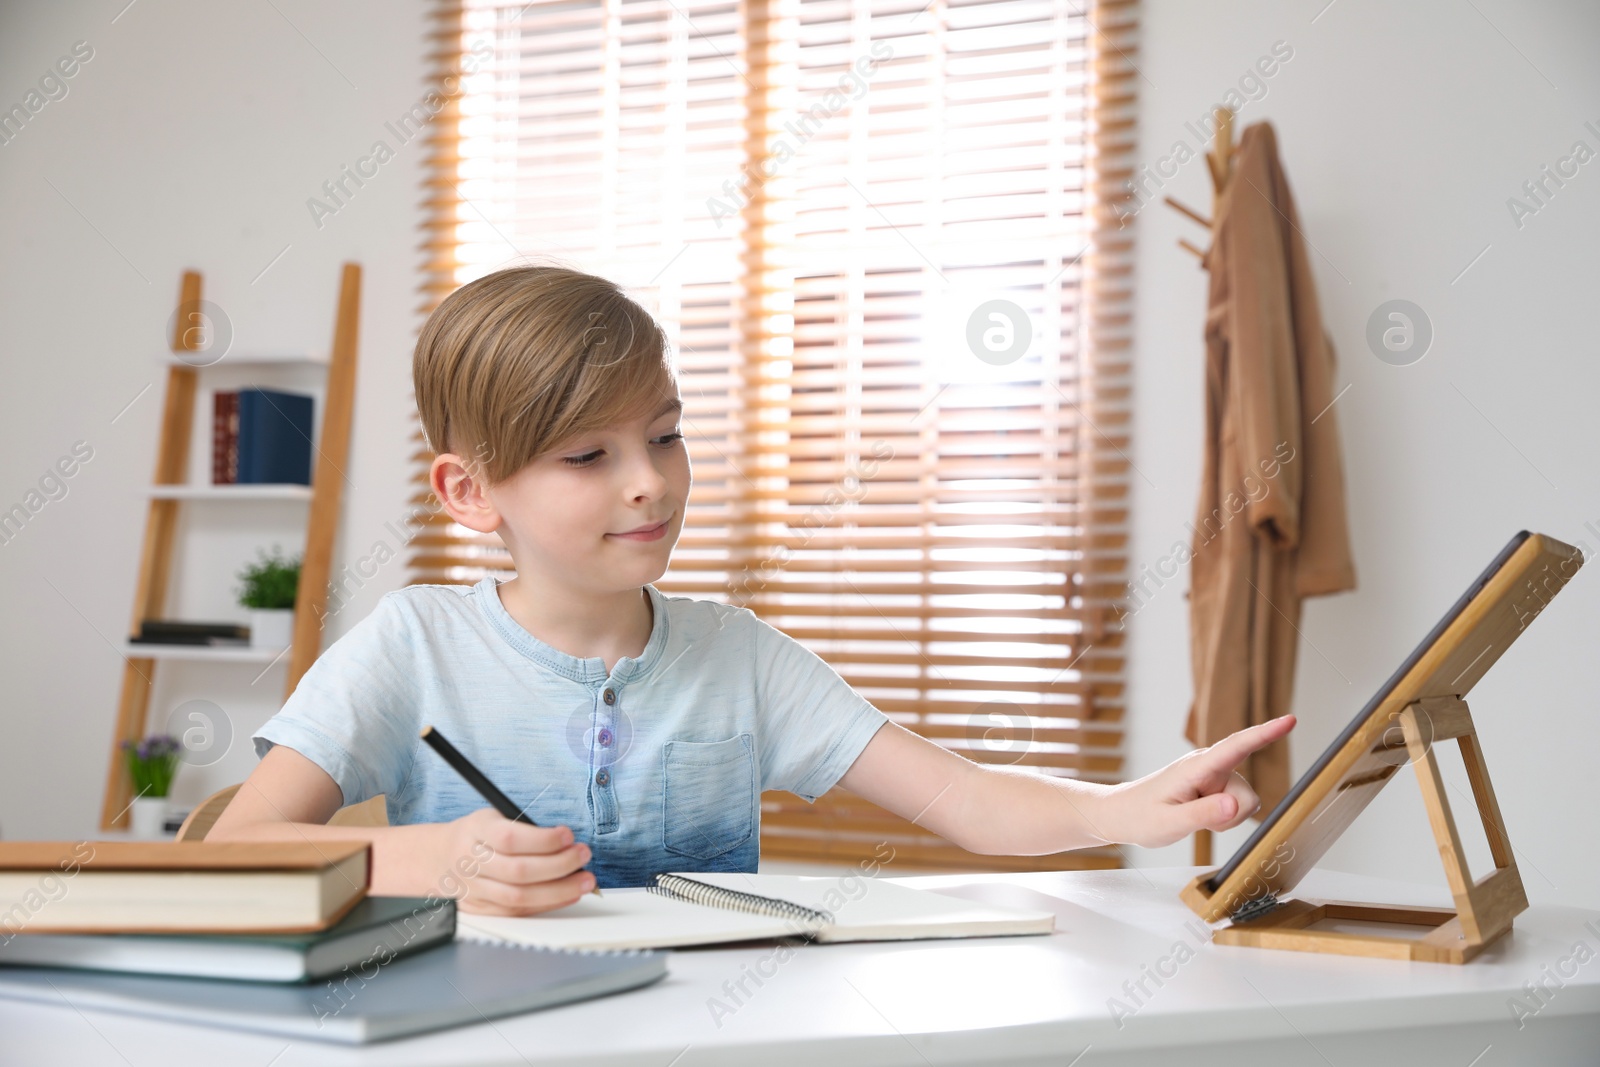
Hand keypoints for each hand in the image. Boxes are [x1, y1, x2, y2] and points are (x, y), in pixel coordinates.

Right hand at [426, 808, 595, 914]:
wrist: (438, 859)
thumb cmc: (476, 835)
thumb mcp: (493, 817)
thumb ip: (523, 828)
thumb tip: (566, 843)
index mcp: (475, 832)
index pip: (510, 839)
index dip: (543, 840)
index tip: (568, 835)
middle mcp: (471, 863)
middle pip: (518, 871)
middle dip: (559, 865)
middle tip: (583, 855)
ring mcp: (474, 890)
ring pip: (519, 897)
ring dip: (559, 890)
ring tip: (585, 880)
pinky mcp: (481, 910)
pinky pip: (517, 912)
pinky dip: (547, 904)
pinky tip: (568, 894)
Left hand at [1096, 716, 1295, 848]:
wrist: (1123, 814)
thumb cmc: (1140, 816)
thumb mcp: (1169, 822)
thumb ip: (1202, 814)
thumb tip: (1235, 806)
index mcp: (1196, 767)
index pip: (1236, 747)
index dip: (1266, 733)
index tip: (1290, 720)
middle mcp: (1209, 766)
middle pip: (1246, 794)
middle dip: (1231, 815)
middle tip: (1198, 820)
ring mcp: (1213, 776)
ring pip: (1244, 804)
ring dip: (1225, 818)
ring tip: (1194, 816)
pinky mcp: (1215, 786)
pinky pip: (1236, 808)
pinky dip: (1223, 818)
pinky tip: (1200, 816)